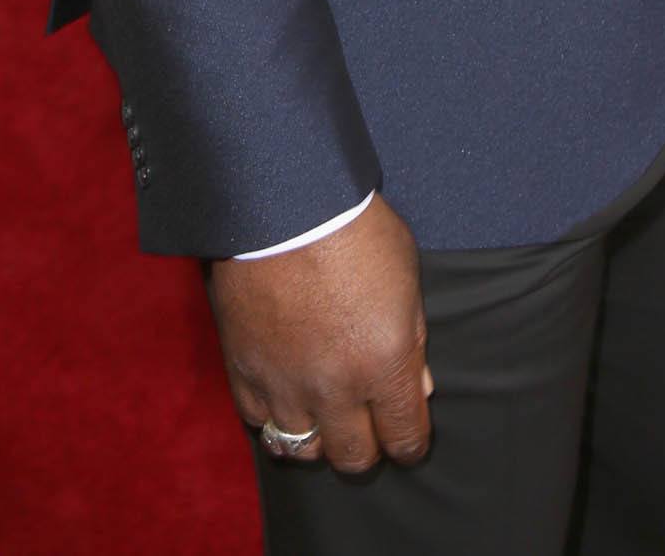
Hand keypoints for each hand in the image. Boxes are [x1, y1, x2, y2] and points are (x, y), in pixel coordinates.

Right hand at [205, 194, 432, 473]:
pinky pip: (259, 422)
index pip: (405, 439)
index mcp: (385, 364)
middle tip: (367, 424)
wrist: (283, 205)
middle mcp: (337, 388)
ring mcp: (286, 385)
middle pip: (354, 458)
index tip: (408, 436)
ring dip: (318, 437)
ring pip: (304, 450)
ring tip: (324, 414)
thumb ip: (413, 337)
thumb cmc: (354, 227)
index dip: (411, 442)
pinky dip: (274, 415)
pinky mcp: (245, 372)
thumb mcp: (406, 274)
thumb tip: (419, 387)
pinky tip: (285, 394)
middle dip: (367, 446)